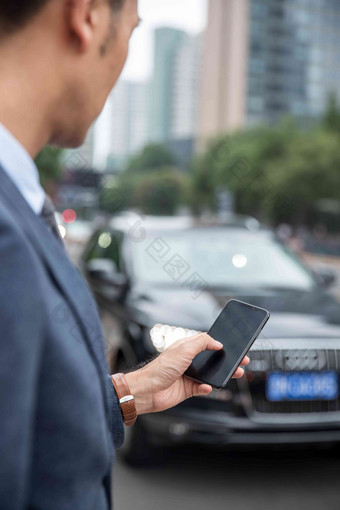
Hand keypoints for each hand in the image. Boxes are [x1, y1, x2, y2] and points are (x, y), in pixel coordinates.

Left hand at [124, 333, 249, 415]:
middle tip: (242, 362)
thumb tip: (217, 342)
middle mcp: (188, 360)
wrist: (148, 391)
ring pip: (211, 374)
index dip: (221, 344)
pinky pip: (203, 389)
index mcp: (187, 347)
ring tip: (234, 374)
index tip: (235, 345)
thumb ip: (202, 343)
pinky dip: (207, 388)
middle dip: (228, 361)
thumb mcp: (184, 349)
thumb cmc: (160, 368)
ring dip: (222, 375)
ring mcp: (189, 375)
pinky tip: (208, 387)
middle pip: (213, 359)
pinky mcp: (188, 389)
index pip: (208, 343)